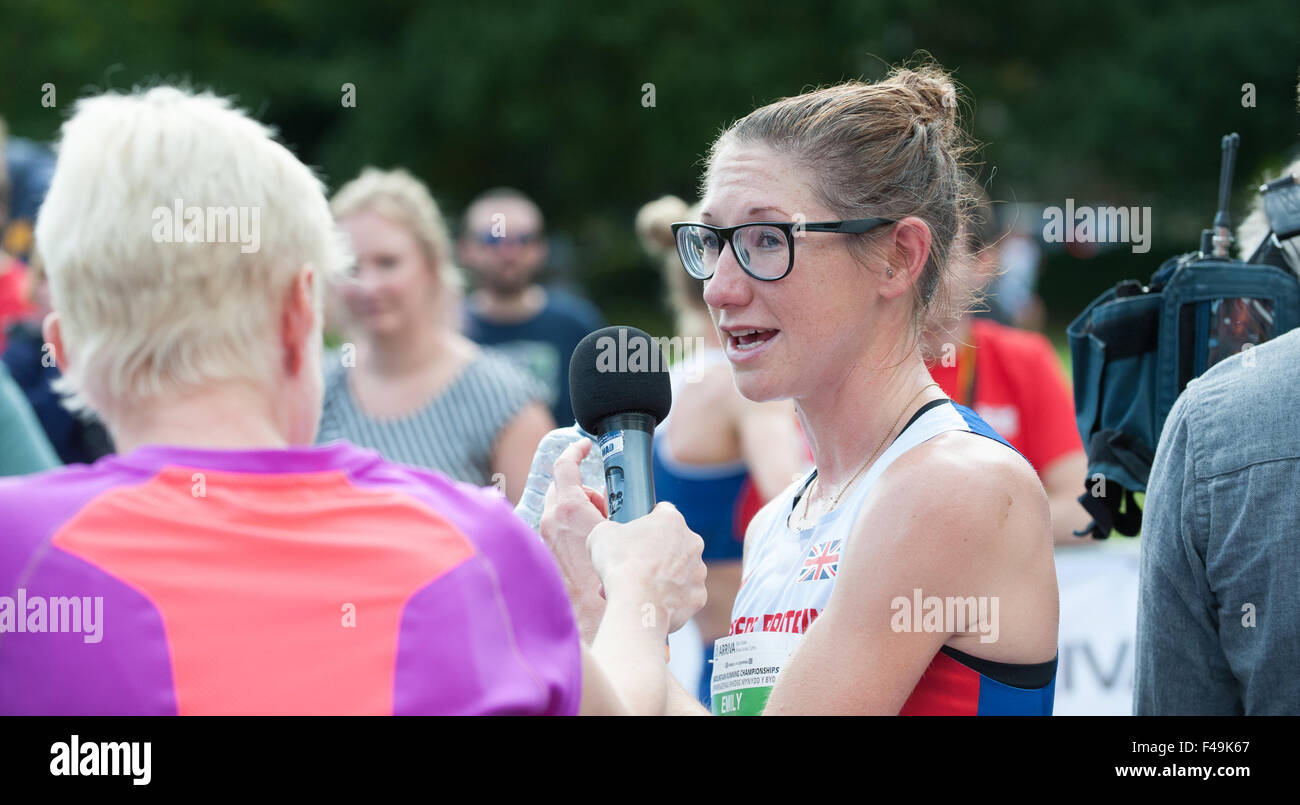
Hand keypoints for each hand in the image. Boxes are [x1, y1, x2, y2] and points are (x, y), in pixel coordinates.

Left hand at [540, 438, 608, 638]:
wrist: (594, 619)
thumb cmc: (612, 580)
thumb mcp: (626, 534)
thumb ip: (625, 511)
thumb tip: (632, 506)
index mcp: (568, 509)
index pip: (564, 465)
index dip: (576, 450)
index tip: (585, 446)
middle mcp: (550, 521)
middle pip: (563, 489)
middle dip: (585, 491)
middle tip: (607, 507)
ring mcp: (545, 540)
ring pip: (560, 511)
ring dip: (581, 512)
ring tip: (604, 531)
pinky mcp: (545, 556)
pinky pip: (558, 531)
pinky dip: (574, 531)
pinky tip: (594, 549)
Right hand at [588, 502, 706, 634]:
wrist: (637, 605)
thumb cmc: (620, 565)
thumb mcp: (601, 534)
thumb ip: (610, 529)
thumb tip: (611, 536)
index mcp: (673, 521)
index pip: (662, 512)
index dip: (646, 523)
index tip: (635, 535)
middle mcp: (692, 543)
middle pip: (672, 544)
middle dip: (654, 554)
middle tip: (632, 567)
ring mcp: (698, 571)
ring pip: (679, 571)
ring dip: (662, 578)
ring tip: (637, 590)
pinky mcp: (698, 596)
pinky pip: (683, 596)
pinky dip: (669, 600)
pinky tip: (651, 603)